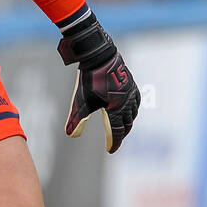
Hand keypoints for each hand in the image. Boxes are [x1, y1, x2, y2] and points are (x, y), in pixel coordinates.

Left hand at [57, 15, 139, 152]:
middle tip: (115, 140)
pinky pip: (136, 101)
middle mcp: (127, 102)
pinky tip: (128, 109)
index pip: (117, 131)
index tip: (110, 150)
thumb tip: (70, 135)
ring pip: (133, 113)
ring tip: (122, 127)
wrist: (100, 56)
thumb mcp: (81, 101)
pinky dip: (133, 109)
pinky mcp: (131, 84)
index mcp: (116, 109)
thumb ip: (76, 120)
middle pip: (126, 124)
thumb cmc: (89, 80)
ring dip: (128, 122)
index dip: (114, 142)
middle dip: (121, 134)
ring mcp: (131, 92)